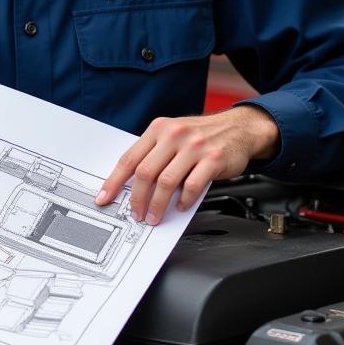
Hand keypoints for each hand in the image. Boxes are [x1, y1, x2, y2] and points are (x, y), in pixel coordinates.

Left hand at [96, 105, 279, 224]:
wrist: (238, 128)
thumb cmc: (200, 136)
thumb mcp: (172, 135)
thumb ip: (153, 154)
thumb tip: (130, 185)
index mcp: (158, 129)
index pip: (129, 158)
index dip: (114, 181)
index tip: (104, 197)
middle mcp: (174, 135)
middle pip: (145, 172)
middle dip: (136, 198)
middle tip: (135, 214)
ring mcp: (194, 147)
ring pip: (166, 181)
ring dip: (157, 204)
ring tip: (154, 217)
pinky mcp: (213, 159)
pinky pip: (193, 185)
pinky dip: (184, 200)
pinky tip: (181, 206)